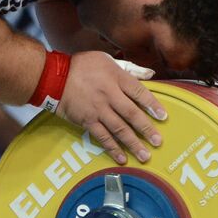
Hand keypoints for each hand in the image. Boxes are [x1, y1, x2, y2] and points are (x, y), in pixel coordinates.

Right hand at [56, 50, 165, 164]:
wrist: (54, 77)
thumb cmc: (82, 66)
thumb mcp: (107, 59)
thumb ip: (131, 68)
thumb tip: (151, 75)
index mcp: (116, 78)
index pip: (139, 92)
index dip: (152, 105)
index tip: (163, 117)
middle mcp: (109, 94)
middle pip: (132, 114)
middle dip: (146, 129)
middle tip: (157, 142)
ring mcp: (98, 109)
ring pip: (119, 129)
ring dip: (133, 143)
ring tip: (144, 156)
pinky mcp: (87, 121)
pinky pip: (102, 137)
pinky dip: (113, 148)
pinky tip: (122, 158)